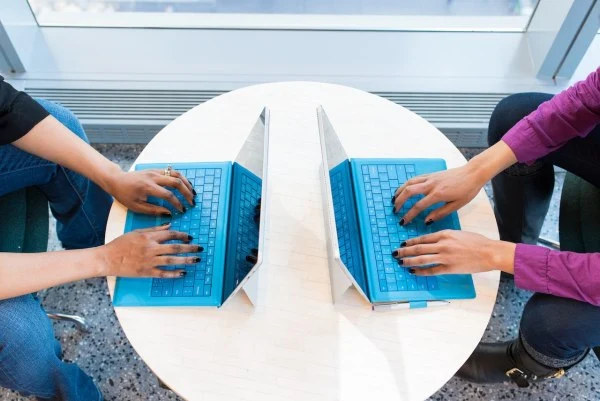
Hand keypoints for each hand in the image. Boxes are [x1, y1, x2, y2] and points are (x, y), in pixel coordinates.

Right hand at [98, 224, 203, 277]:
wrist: (108, 258)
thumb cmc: (121, 244)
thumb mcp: (137, 232)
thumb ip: (154, 229)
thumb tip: (170, 225)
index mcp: (149, 237)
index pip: (170, 234)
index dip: (182, 235)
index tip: (190, 237)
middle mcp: (151, 249)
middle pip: (175, 247)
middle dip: (190, 247)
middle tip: (200, 248)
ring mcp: (149, 261)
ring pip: (172, 260)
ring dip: (186, 260)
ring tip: (197, 260)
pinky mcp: (146, 272)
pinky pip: (163, 273)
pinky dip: (174, 274)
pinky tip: (183, 273)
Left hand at [106, 168, 195, 214]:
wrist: (117, 180)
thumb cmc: (125, 195)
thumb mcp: (136, 206)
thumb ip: (153, 210)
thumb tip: (169, 213)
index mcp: (148, 187)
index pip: (168, 195)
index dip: (177, 203)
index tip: (182, 210)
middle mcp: (154, 177)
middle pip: (176, 182)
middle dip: (186, 193)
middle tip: (192, 202)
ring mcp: (156, 171)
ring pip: (177, 174)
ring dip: (187, 183)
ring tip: (193, 193)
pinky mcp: (156, 170)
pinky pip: (172, 172)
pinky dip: (181, 178)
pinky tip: (186, 185)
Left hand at [391, 230, 514, 275]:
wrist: (489, 252)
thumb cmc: (477, 242)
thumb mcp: (459, 233)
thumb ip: (446, 236)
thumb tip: (435, 240)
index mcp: (445, 234)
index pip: (423, 238)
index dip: (411, 241)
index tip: (403, 243)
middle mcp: (442, 244)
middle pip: (418, 248)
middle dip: (405, 251)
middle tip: (395, 253)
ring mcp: (445, 257)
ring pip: (421, 259)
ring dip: (409, 261)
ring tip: (400, 262)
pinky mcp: (449, 268)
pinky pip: (431, 270)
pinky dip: (421, 271)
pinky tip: (414, 272)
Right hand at [392, 163, 485, 224]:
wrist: (473, 173)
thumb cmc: (467, 190)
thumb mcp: (456, 205)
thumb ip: (440, 213)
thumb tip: (426, 221)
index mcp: (438, 194)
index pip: (418, 206)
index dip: (409, 215)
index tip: (403, 222)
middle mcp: (431, 184)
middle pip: (409, 192)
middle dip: (399, 202)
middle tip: (395, 210)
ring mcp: (430, 178)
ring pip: (409, 183)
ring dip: (400, 191)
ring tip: (394, 200)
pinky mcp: (431, 174)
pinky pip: (414, 178)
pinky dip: (406, 184)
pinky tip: (404, 189)